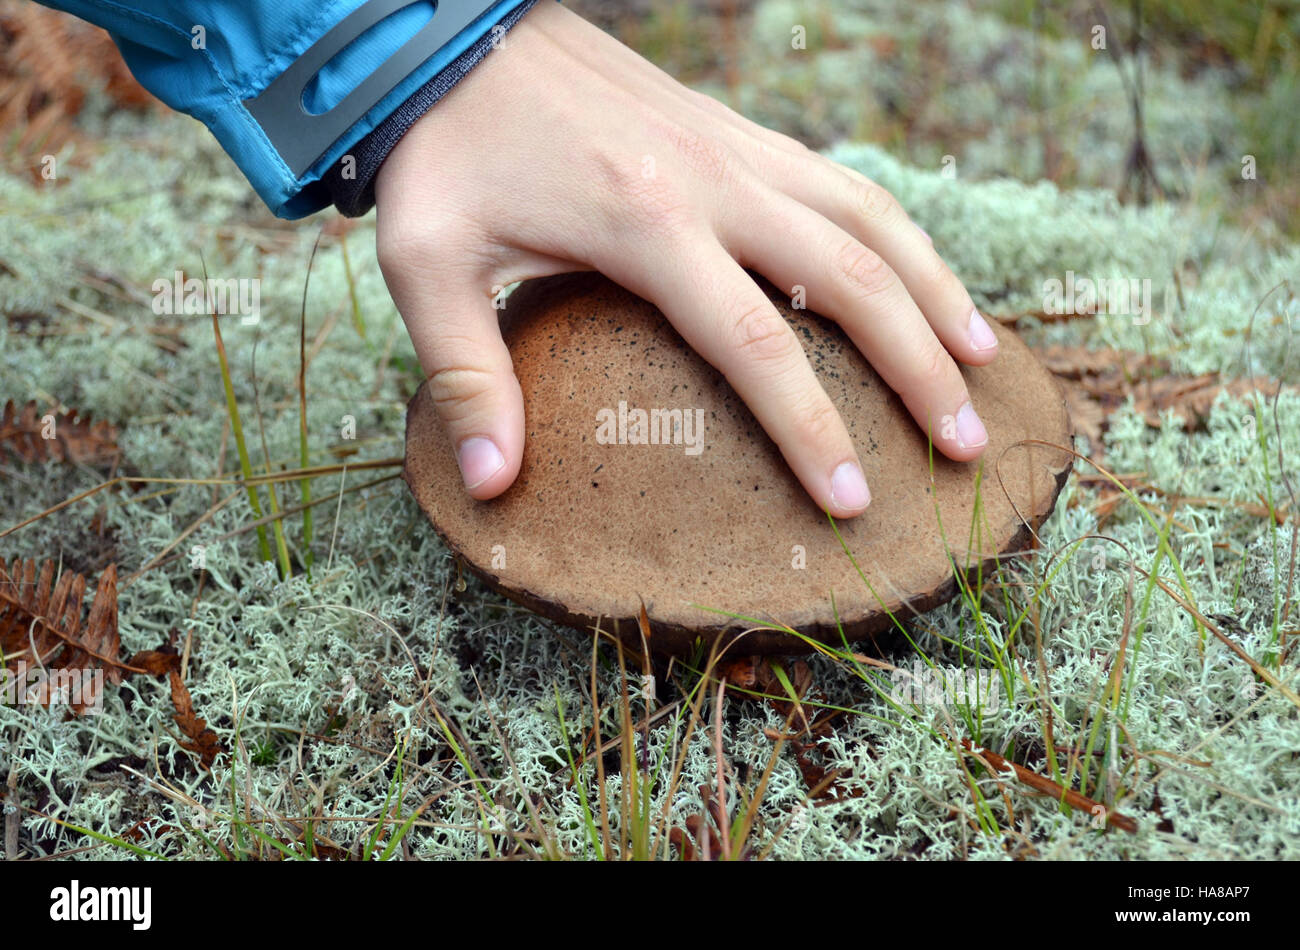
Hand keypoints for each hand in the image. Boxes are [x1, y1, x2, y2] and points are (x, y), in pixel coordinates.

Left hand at [374, 1, 997, 517]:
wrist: (459, 33)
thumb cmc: (444, 152)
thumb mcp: (425, 263)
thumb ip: (465, 375)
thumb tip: (493, 486)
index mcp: (645, 223)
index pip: (756, 345)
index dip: (812, 430)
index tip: (854, 500)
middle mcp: (714, 182)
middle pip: (851, 280)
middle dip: (917, 369)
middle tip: (965, 446)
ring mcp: (737, 148)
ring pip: (871, 218)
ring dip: (937, 291)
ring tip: (984, 363)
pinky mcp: (739, 132)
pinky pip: (844, 183)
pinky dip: (899, 234)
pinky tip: (920, 277)